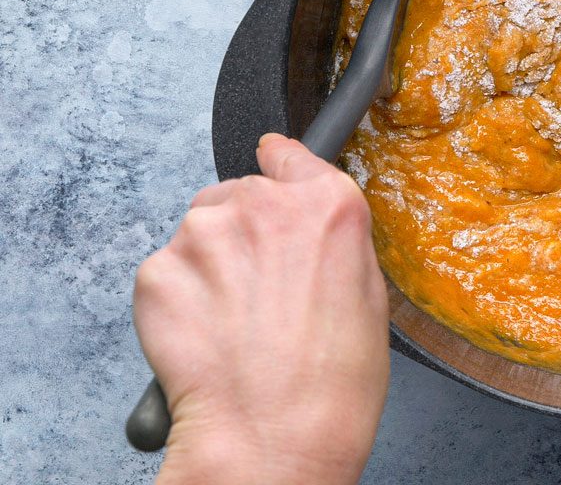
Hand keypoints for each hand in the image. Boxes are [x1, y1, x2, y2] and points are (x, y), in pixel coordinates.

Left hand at [133, 134, 389, 484]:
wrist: (272, 439)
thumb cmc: (332, 386)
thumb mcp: (370, 297)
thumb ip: (337, 241)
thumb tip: (315, 226)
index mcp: (329, 206)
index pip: (289, 154)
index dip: (280, 172)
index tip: (272, 180)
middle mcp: (265, 205)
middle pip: (240, 196)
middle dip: (245, 234)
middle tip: (262, 294)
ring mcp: (205, 235)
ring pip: (200, 231)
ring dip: (211, 264)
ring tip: (234, 321)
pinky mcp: (157, 271)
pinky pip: (165, 271)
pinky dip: (178, 298)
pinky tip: (207, 335)